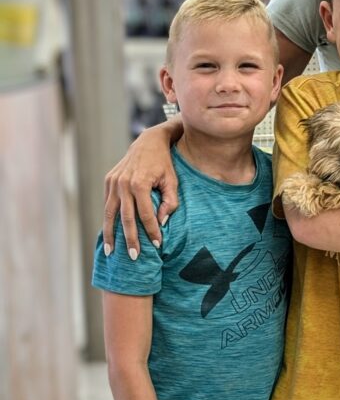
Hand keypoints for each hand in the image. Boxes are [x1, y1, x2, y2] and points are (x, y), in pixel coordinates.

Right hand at [103, 126, 179, 258]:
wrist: (147, 142)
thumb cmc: (164, 163)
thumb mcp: (172, 181)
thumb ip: (169, 203)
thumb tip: (160, 222)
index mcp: (140, 183)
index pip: (146, 215)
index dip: (152, 231)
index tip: (157, 245)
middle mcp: (123, 184)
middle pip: (126, 218)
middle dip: (130, 239)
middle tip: (134, 257)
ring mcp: (113, 182)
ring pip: (110, 214)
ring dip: (110, 234)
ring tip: (111, 252)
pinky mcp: (108, 181)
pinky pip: (107, 205)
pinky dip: (108, 220)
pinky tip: (109, 234)